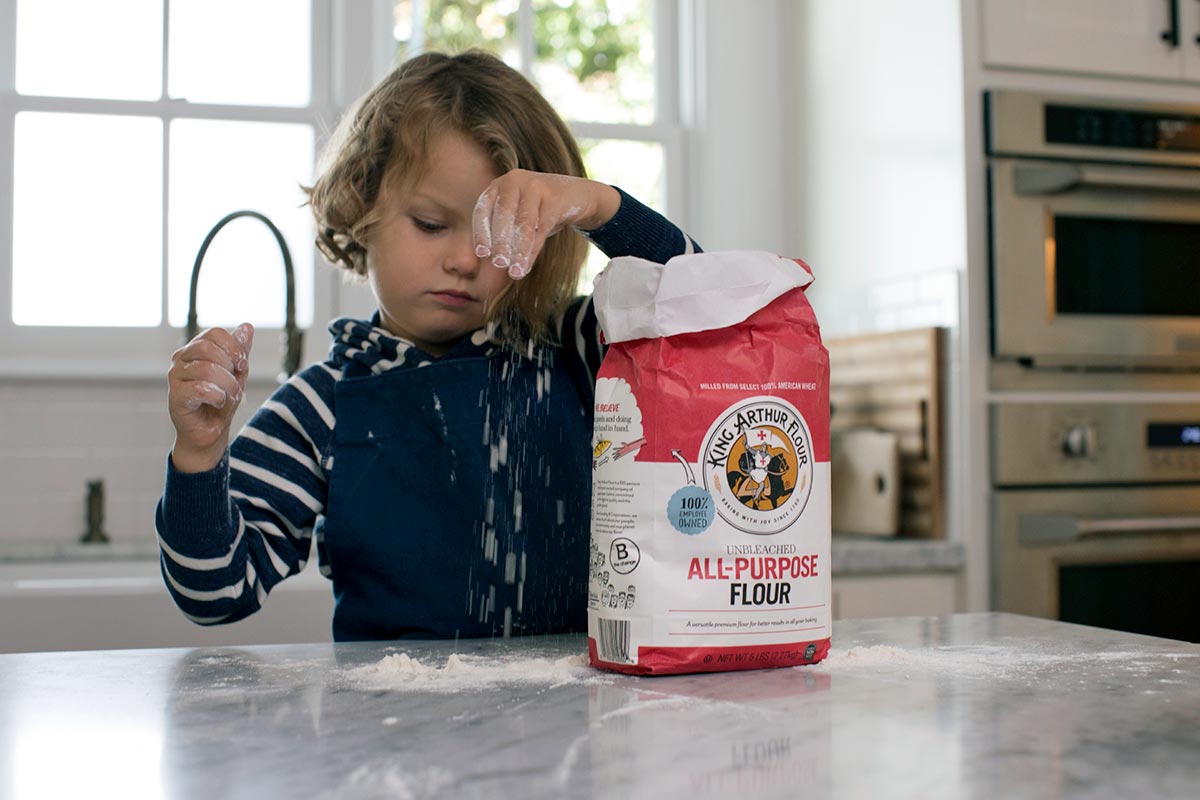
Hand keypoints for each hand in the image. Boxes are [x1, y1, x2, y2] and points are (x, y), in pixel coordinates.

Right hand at [167, 323, 253, 472]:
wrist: (210, 431)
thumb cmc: (221, 400)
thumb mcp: (237, 373)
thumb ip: (240, 351)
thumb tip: (247, 326)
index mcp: (195, 348)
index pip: (215, 333)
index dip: (234, 347)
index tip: (242, 365)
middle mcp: (181, 358)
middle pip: (208, 347)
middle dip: (230, 366)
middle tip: (236, 383)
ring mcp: (175, 377)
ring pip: (206, 369)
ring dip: (227, 384)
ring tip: (230, 396)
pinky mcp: (175, 396)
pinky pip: (199, 388)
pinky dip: (217, 396)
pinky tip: (219, 402)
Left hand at [472, 170, 619, 278]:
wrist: (577, 195)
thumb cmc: (539, 210)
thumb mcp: (517, 216)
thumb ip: (502, 232)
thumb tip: (488, 261)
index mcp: (498, 186)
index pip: (483, 210)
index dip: (482, 232)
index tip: (483, 253)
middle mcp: (513, 181)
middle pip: (503, 215)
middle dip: (500, 242)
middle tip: (499, 264)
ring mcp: (535, 186)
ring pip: (524, 223)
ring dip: (518, 251)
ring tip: (514, 272)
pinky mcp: (554, 197)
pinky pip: (541, 227)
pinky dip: (533, 250)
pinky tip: (527, 265)